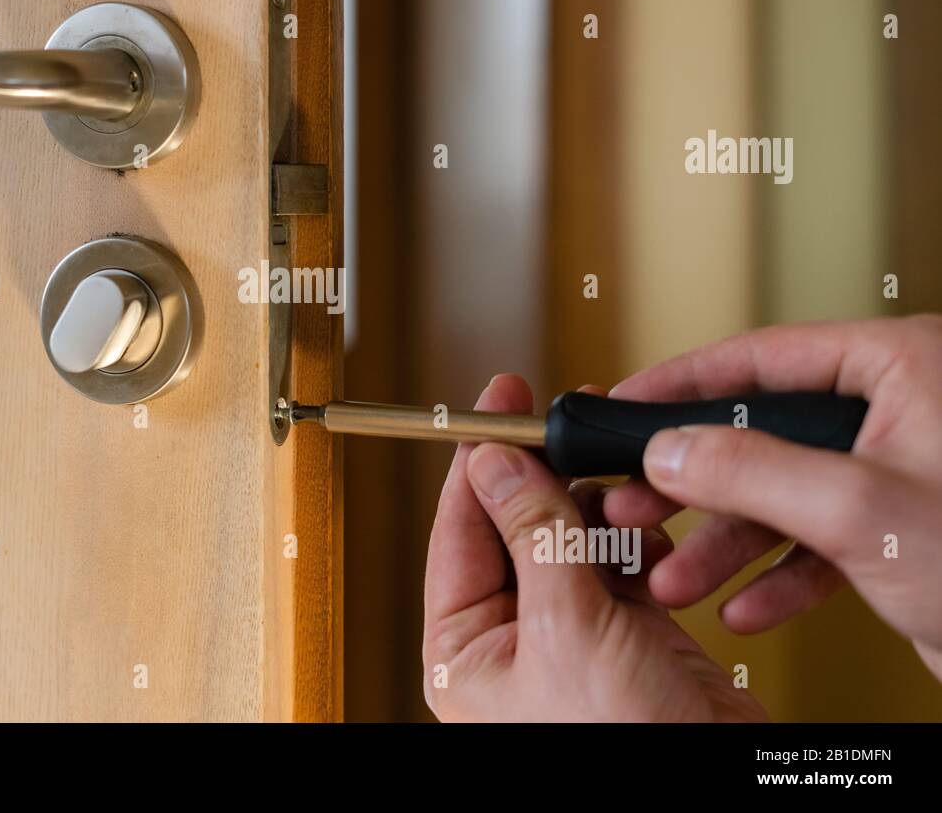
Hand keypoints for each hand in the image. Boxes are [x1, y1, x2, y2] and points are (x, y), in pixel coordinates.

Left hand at [422, 373, 765, 720]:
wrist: (719, 788)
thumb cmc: (624, 745)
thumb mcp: (566, 629)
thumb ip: (533, 536)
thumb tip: (496, 464)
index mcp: (466, 648)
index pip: (458, 530)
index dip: (477, 462)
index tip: (494, 403)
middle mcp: (511, 638)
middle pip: (516, 526)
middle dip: (550, 484)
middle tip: (572, 433)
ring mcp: (570, 634)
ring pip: (572, 537)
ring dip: (601, 514)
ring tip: (627, 503)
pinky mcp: (625, 632)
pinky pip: (620, 562)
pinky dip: (639, 543)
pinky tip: (656, 542)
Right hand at [604, 315, 941, 680]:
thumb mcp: (862, 510)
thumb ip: (753, 470)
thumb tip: (672, 446)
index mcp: (903, 367)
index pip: (764, 356)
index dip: (683, 381)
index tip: (625, 404)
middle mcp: (899, 411)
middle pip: (763, 431)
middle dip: (696, 484)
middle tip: (632, 503)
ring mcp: (901, 473)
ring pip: (786, 493)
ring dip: (727, 543)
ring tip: (676, 576)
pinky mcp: (906, 531)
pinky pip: (822, 541)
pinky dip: (780, 576)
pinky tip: (745, 606)